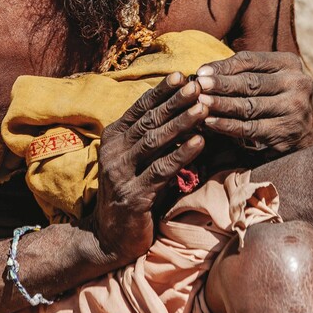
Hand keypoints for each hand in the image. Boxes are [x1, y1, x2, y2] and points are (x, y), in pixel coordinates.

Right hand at [92, 74, 205, 264]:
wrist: (109, 238)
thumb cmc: (131, 193)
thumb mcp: (136, 161)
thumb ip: (152, 139)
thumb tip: (183, 111)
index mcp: (114, 137)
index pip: (140, 108)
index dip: (162, 91)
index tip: (183, 74)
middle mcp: (114, 151)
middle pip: (149, 121)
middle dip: (175, 101)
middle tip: (197, 85)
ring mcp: (120, 173)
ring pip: (155, 141)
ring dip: (181, 122)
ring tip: (203, 107)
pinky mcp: (134, 196)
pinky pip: (161, 170)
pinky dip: (182, 154)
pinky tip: (200, 143)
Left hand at [195, 51, 312, 153]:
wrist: (305, 135)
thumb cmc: (274, 99)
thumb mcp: (265, 79)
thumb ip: (241, 72)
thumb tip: (203, 72)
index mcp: (289, 63)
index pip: (250, 60)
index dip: (223, 66)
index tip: (200, 72)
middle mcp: (297, 83)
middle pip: (250, 82)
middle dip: (220, 84)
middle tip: (197, 85)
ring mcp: (294, 108)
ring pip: (249, 106)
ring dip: (221, 104)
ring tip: (200, 103)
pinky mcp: (287, 132)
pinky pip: (250, 128)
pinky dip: (227, 125)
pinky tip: (210, 122)